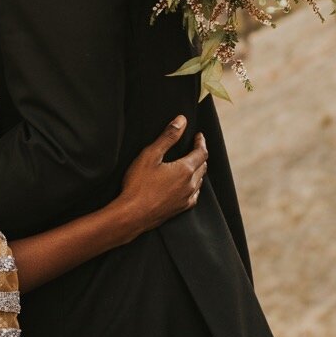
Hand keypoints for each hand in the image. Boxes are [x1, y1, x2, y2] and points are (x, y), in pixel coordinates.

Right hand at [116, 116, 207, 234]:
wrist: (132, 215)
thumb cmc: (138, 184)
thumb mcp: (150, 155)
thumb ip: (168, 137)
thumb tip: (182, 121)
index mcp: (185, 169)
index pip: (201, 152)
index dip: (201, 142)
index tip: (199, 135)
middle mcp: (190, 184)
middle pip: (203, 166)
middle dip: (201, 154)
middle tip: (196, 147)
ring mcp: (186, 198)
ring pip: (200, 180)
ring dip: (199, 170)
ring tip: (193, 163)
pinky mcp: (181, 209)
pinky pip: (194, 194)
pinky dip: (194, 185)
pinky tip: (188, 186)